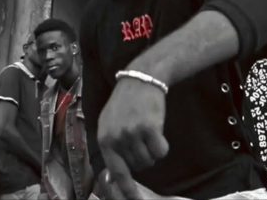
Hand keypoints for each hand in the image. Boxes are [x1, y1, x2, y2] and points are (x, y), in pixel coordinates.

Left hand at [97, 78, 168, 199]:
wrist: (142, 78)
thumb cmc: (126, 101)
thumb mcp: (109, 121)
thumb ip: (110, 146)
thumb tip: (112, 176)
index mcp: (104, 138)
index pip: (116, 172)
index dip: (125, 188)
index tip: (133, 199)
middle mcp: (116, 138)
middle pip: (137, 166)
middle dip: (142, 156)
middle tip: (142, 137)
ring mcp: (132, 133)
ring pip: (149, 160)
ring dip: (152, 150)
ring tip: (148, 130)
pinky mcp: (149, 128)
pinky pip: (160, 151)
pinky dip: (162, 145)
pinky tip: (157, 129)